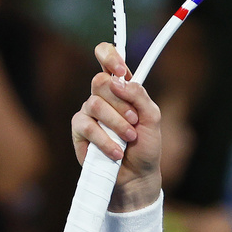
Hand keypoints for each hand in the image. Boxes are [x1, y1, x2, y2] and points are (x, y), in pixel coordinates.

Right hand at [71, 43, 161, 210]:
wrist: (138, 174)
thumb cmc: (146, 145)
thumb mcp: (153, 119)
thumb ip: (140, 97)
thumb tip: (119, 81)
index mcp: (121, 89)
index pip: (107, 59)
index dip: (109, 56)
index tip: (120, 69)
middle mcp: (102, 97)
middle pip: (99, 82)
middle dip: (121, 103)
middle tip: (135, 121)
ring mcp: (89, 113)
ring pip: (94, 104)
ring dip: (116, 123)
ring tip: (130, 137)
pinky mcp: (79, 131)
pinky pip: (87, 126)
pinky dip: (105, 140)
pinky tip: (117, 151)